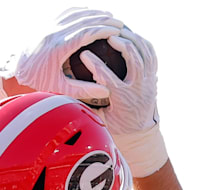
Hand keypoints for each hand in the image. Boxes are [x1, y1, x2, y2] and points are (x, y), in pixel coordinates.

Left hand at [0, 8, 122, 104]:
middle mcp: (52, 33)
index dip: (105, 30)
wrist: (10, 74)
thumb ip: (83, 89)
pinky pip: (64, 13)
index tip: (119, 32)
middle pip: (84, 20)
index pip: (87, 32)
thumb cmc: (35, 84)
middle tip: (121, 25)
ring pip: (75, 14)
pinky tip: (89, 13)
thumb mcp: (60, 89)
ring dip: (94, 14)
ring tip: (110, 18)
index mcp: (58, 47)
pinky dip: (79, 11)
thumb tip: (107, 90)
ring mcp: (47, 26)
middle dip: (104, 20)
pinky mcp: (43, 25)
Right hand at [81, 29, 167, 177]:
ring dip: (133, 39)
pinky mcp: (153, 76)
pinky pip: (151, 54)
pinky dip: (142, 42)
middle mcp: (139, 88)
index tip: (83, 53)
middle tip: (108, 35)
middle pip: (133, 59)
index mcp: (122, 98)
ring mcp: (149, 81)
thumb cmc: (116, 125)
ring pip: (145, 53)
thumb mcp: (100, 119)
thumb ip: (87, 106)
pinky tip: (131, 35)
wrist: (141, 132)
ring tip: (119, 31)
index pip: (107, 77)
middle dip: (121, 43)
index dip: (94, 63)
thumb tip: (64, 98)